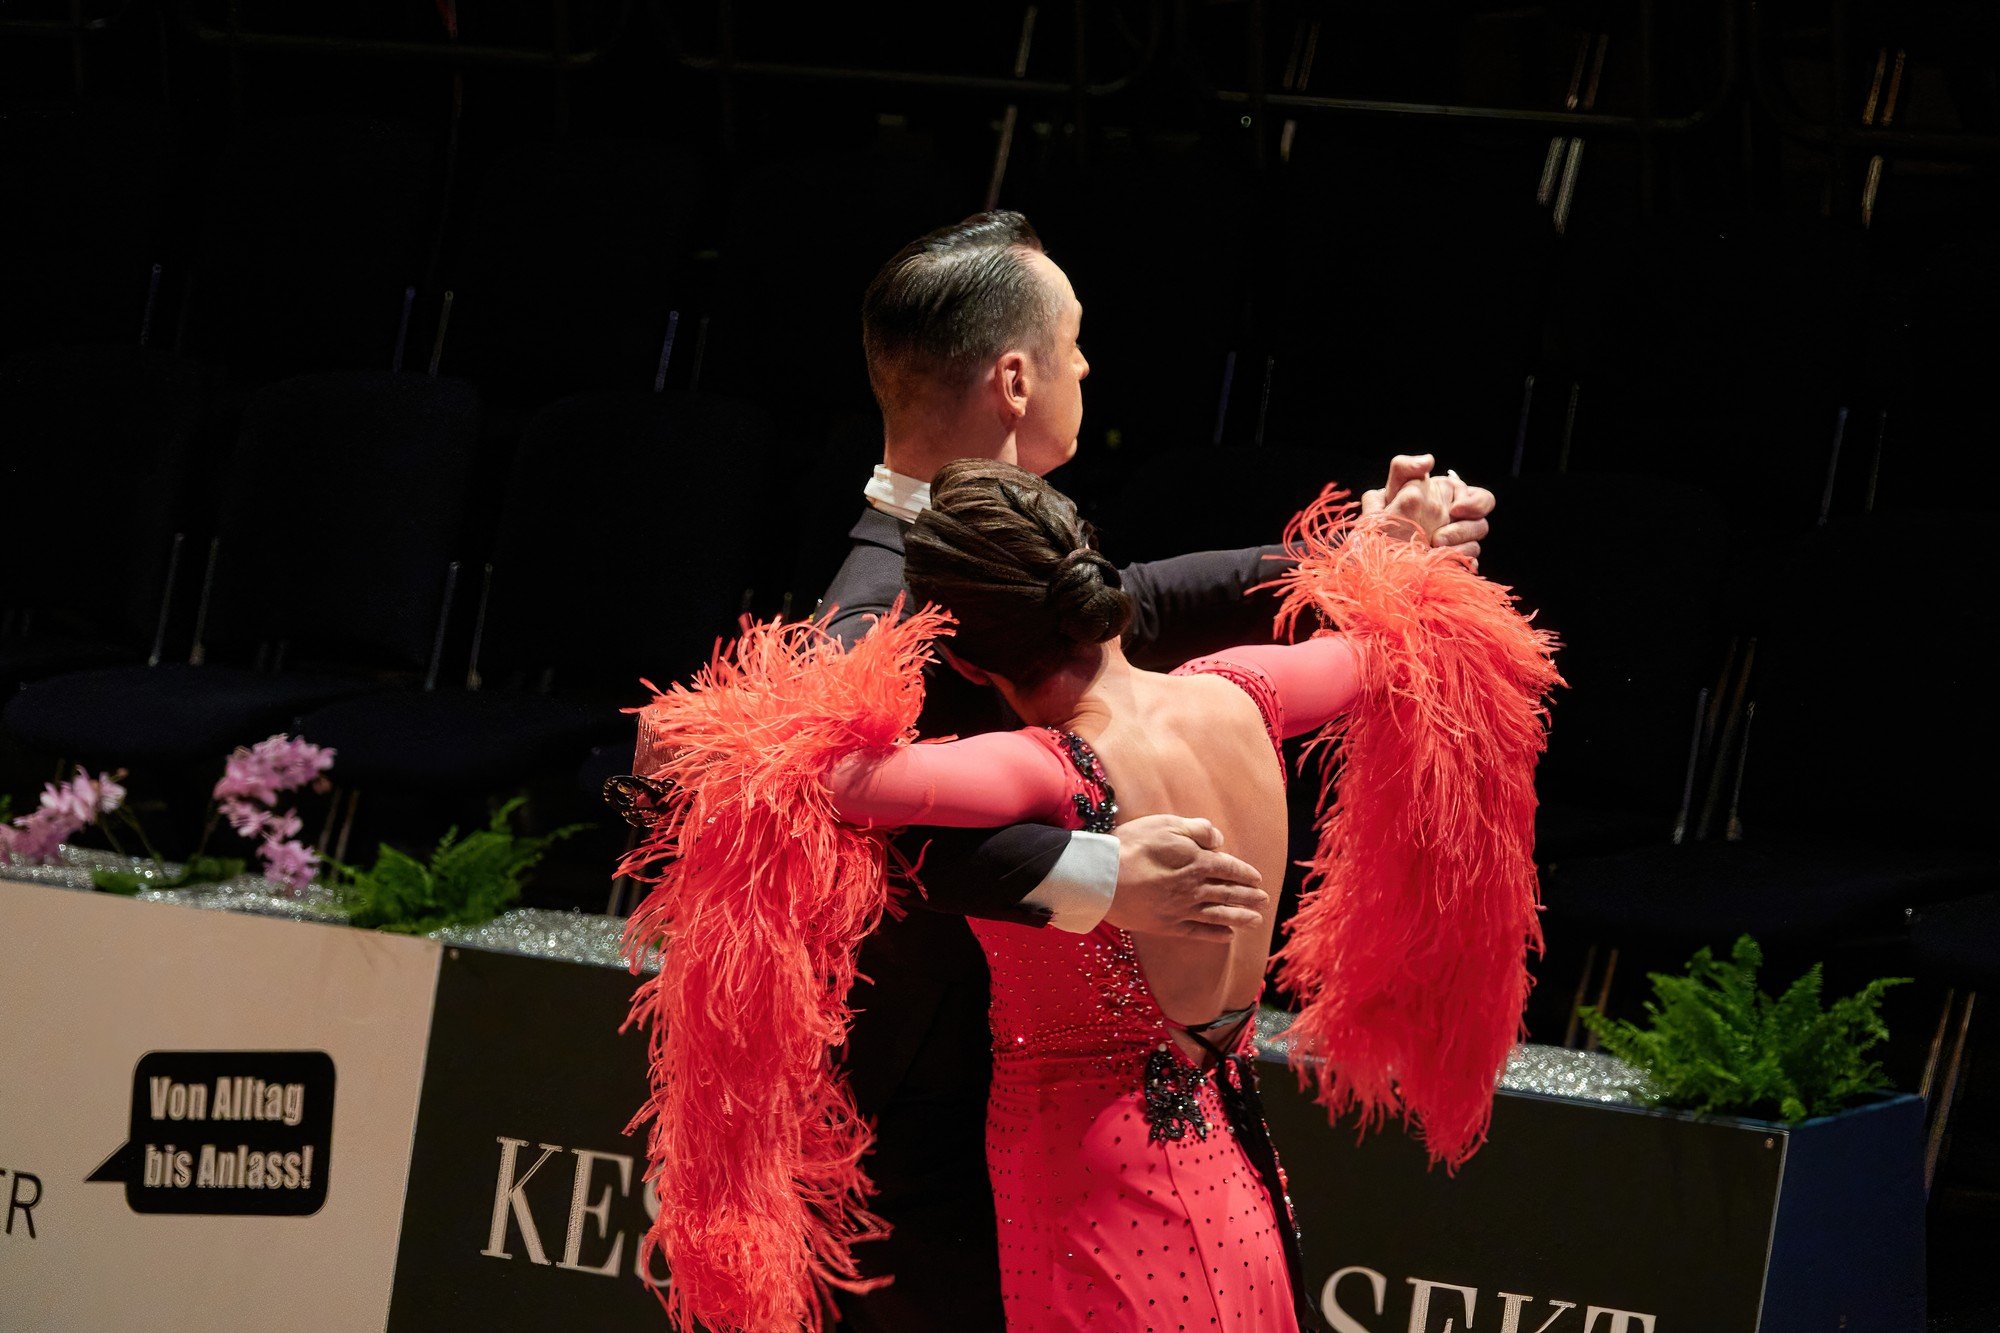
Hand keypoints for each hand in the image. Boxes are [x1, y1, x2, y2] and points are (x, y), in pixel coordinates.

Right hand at [1102, 814, 1267, 940]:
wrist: (1102, 876)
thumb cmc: (1131, 845)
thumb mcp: (1166, 824)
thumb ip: (1197, 830)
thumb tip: (1219, 840)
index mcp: (1197, 861)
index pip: (1229, 868)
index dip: (1245, 873)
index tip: (1257, 879)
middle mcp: (1195, 888)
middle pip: (1229, 893)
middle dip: (1249, 897)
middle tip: (1264, 900)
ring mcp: (1182, 910)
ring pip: (1219, 915)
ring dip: (1240, 917)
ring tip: (1256, 920)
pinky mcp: (1168, 926)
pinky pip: (1199, 932)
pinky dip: (1216, 935)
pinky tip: (1227, 936)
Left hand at [1361, 453, 1493, 565]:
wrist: (1376, 551)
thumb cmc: (1385, 515)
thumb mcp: (1391, 489)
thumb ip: (1405, 467)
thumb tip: (1428, 460)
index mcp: (1451, 499)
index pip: (1483, 499)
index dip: (1475, 504)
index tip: (1454, 510)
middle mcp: (1458, 521)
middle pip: (1482, 524)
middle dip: (1464, 530)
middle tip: (1439, 537)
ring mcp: (1458, 544)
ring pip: (1476, 545)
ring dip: (1456, 548)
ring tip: (1431, 549)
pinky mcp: (1455, 563)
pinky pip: (1467, 564)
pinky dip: (1455, 563)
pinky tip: (1439, 562)